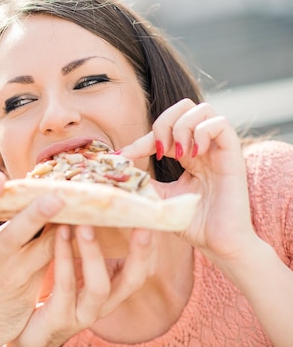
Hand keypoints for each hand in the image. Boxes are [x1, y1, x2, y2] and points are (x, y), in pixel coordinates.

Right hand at [0, 170, 64, 346]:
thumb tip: (17, 188)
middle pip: (11, 237)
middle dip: (32, 217)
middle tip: (55, 198)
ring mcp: (9, 279)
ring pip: (41, 253)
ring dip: (61, 232)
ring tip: (81, 210)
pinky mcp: (29, 290)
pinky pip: (51, 263)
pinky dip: (65, 244)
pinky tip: (81, 227)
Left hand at [9, 226, 156, 346]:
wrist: (24, 331)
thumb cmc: (49, 292)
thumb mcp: (72, 268)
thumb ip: (83, 245)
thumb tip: (90, 203)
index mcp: (109, 290)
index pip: (138, 269)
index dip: (147, 248)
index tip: (152, 220)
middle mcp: (102, 304)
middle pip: (132, 280)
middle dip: (139, 253)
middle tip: (140, 224)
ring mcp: (82, 314)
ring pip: (99, 285)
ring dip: (93, 251)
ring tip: (84, 223)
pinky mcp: (59, 318)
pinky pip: (65, 286)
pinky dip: (64, 257)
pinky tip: (59, 233)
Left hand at [120, 98, 257, 260]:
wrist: (218, 243)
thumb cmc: (192, 223)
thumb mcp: (159, 197)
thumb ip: (143, 180)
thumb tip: (117, 168)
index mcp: (187, 154)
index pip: (163, 129)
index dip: (141, 139)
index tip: (123, 157)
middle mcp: (203, 147)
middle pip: (184, 107)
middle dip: (163, 123)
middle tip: (158, 151)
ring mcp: (219, 149)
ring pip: (202, 109)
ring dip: (180, 127)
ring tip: (176, 154)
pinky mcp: (233, 155)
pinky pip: (221, 123)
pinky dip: (201, 132)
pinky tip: (193, 155)